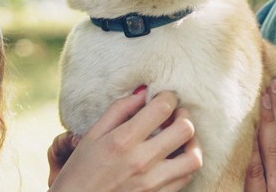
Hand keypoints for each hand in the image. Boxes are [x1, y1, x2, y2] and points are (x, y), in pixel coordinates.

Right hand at [48, 89, 201, 191]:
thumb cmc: (81, 170)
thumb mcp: (93, 135)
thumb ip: (119, 110)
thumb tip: (143, 92)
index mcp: (124, 141)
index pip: (162, 108)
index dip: (169, 96)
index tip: (165, 96)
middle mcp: (142, 161)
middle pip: (185, 129)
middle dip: (183, 115)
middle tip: (175, 113)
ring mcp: (153, 183)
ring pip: (193, 158)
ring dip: (191, 142)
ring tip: (180, 136)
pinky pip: (186, 178)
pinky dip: (185, 163)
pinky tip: (173, 157)